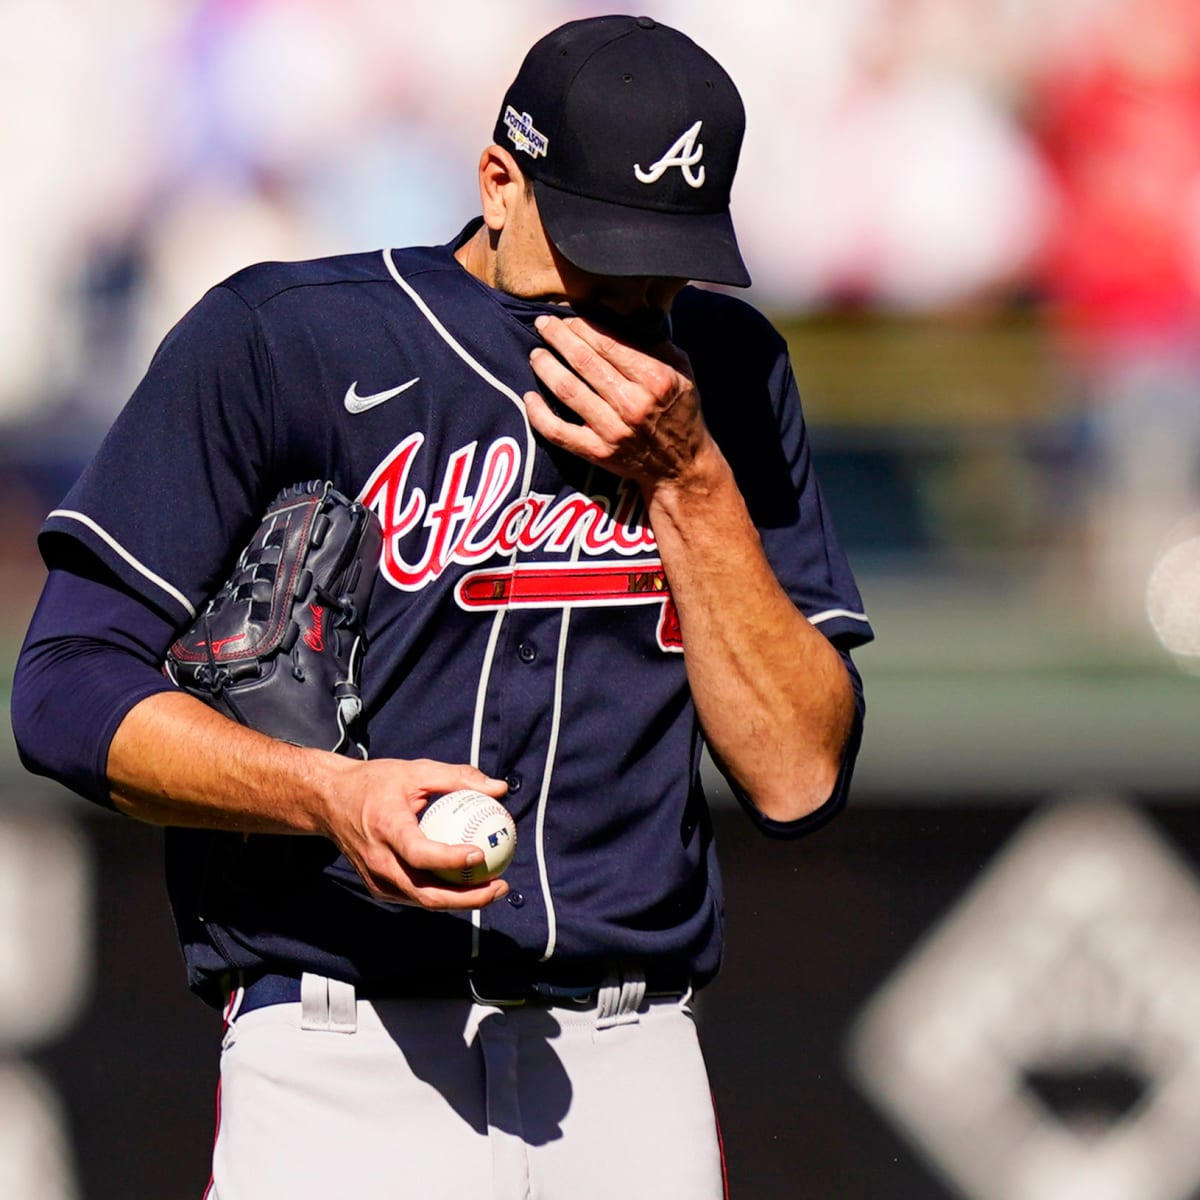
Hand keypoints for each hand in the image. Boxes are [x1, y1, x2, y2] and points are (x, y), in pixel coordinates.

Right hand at [317, 756, 510, 909]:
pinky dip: (444, 895)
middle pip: (425, 893)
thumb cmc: (376, 783)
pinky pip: (416, 896)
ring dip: (460, 901)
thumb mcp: (416, 770)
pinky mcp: (378, 886)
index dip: (450, 859)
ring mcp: (376, 879)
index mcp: (386, 828)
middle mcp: (379, 860)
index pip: (419, 853)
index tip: (480, 853)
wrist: (330, 802)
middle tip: (500, 886)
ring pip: (423, 900)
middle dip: (467, 898)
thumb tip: (500, 788)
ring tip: (493, 888)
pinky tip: (470, 884)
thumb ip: (458, 777)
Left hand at [524, 313, 712, 491]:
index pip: (609, 344)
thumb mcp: (682, 373)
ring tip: (536, 354)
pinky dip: (538, 414)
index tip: (568, 318)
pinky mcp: (598, 452)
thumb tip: (629, 315)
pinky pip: (558, 432)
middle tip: (543, 324)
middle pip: (584, 362)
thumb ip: (657, 344)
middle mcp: (633, 404)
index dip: (582, 327)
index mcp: (655, 379)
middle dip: (559, 338)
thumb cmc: (680, 413)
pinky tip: (529, 397)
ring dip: (546, 367)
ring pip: (568, 391)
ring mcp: (613, 430)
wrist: (681, 467)